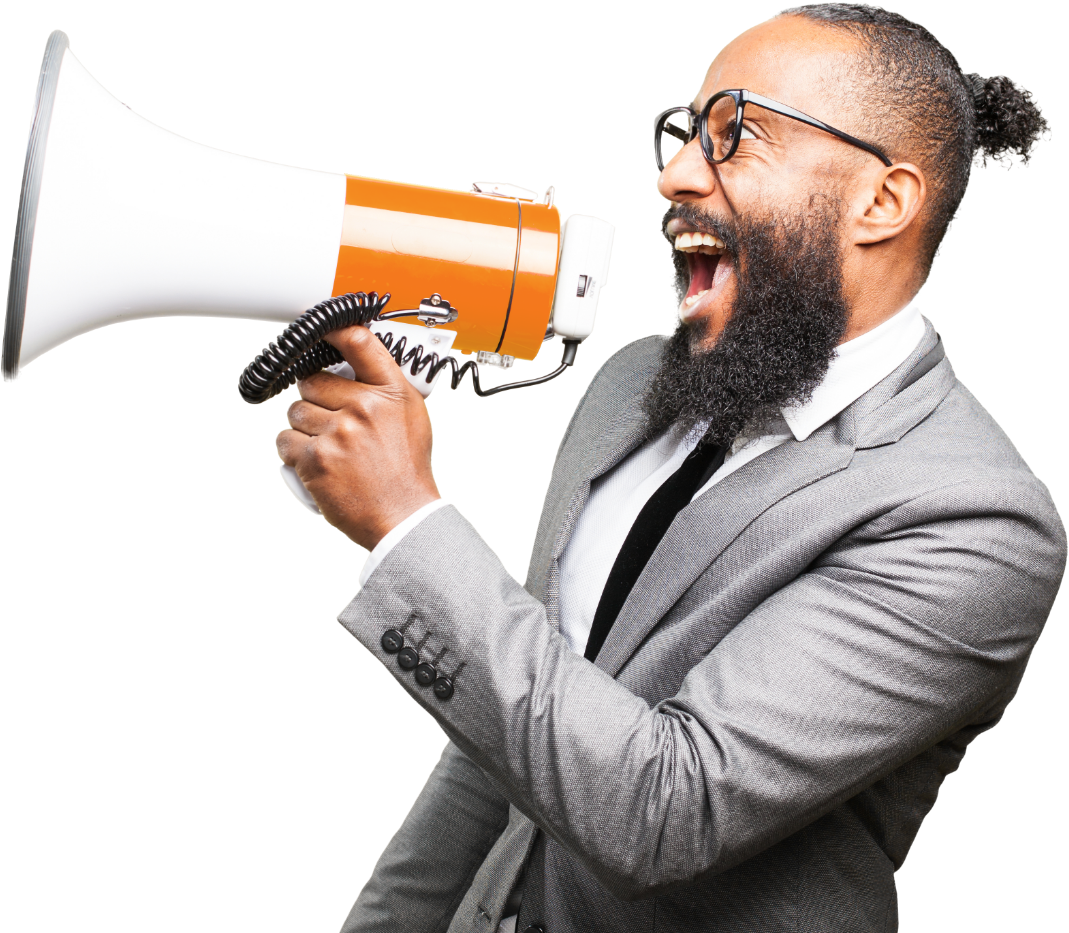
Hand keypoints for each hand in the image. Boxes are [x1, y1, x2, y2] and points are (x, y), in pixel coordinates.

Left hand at [274, 324, 439, 549]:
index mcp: (391, 393)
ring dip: (304, 427)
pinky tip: (316, 461)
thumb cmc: (407, 469)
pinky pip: (285, 440)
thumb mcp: (412, 416)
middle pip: (313, 381)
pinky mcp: (315, 460)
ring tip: (328, 446)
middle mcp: (364, 408)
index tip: (319, 330)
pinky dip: (294, 451)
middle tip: (333, 420)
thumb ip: (385, 384)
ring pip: (296, 411)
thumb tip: (354, 354)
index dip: (333, 330)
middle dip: (316, 399)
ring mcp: (337, 434)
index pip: (359, 343)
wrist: (403, 515)